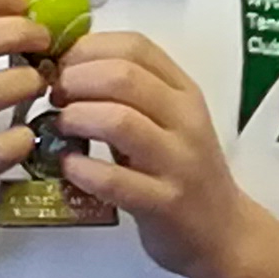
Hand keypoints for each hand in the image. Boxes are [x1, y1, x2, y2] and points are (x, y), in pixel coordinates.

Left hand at [49, 32, 249, 277]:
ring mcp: (177, 162)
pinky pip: (113, 179)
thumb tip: (65, 68)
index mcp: (183, 91)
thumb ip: (128, 95)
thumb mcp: (167, 122)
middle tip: (55, 97)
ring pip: (119, 120)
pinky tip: (68, 166)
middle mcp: (185, 119)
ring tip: (60, 128)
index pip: (135, 46)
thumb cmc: (182, 170)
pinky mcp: (164, 203)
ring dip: (76, 118)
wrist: (223, 231)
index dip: (88, 48)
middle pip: (123, 76)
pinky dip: (81, 168)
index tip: (61, 65)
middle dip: (76, 79)